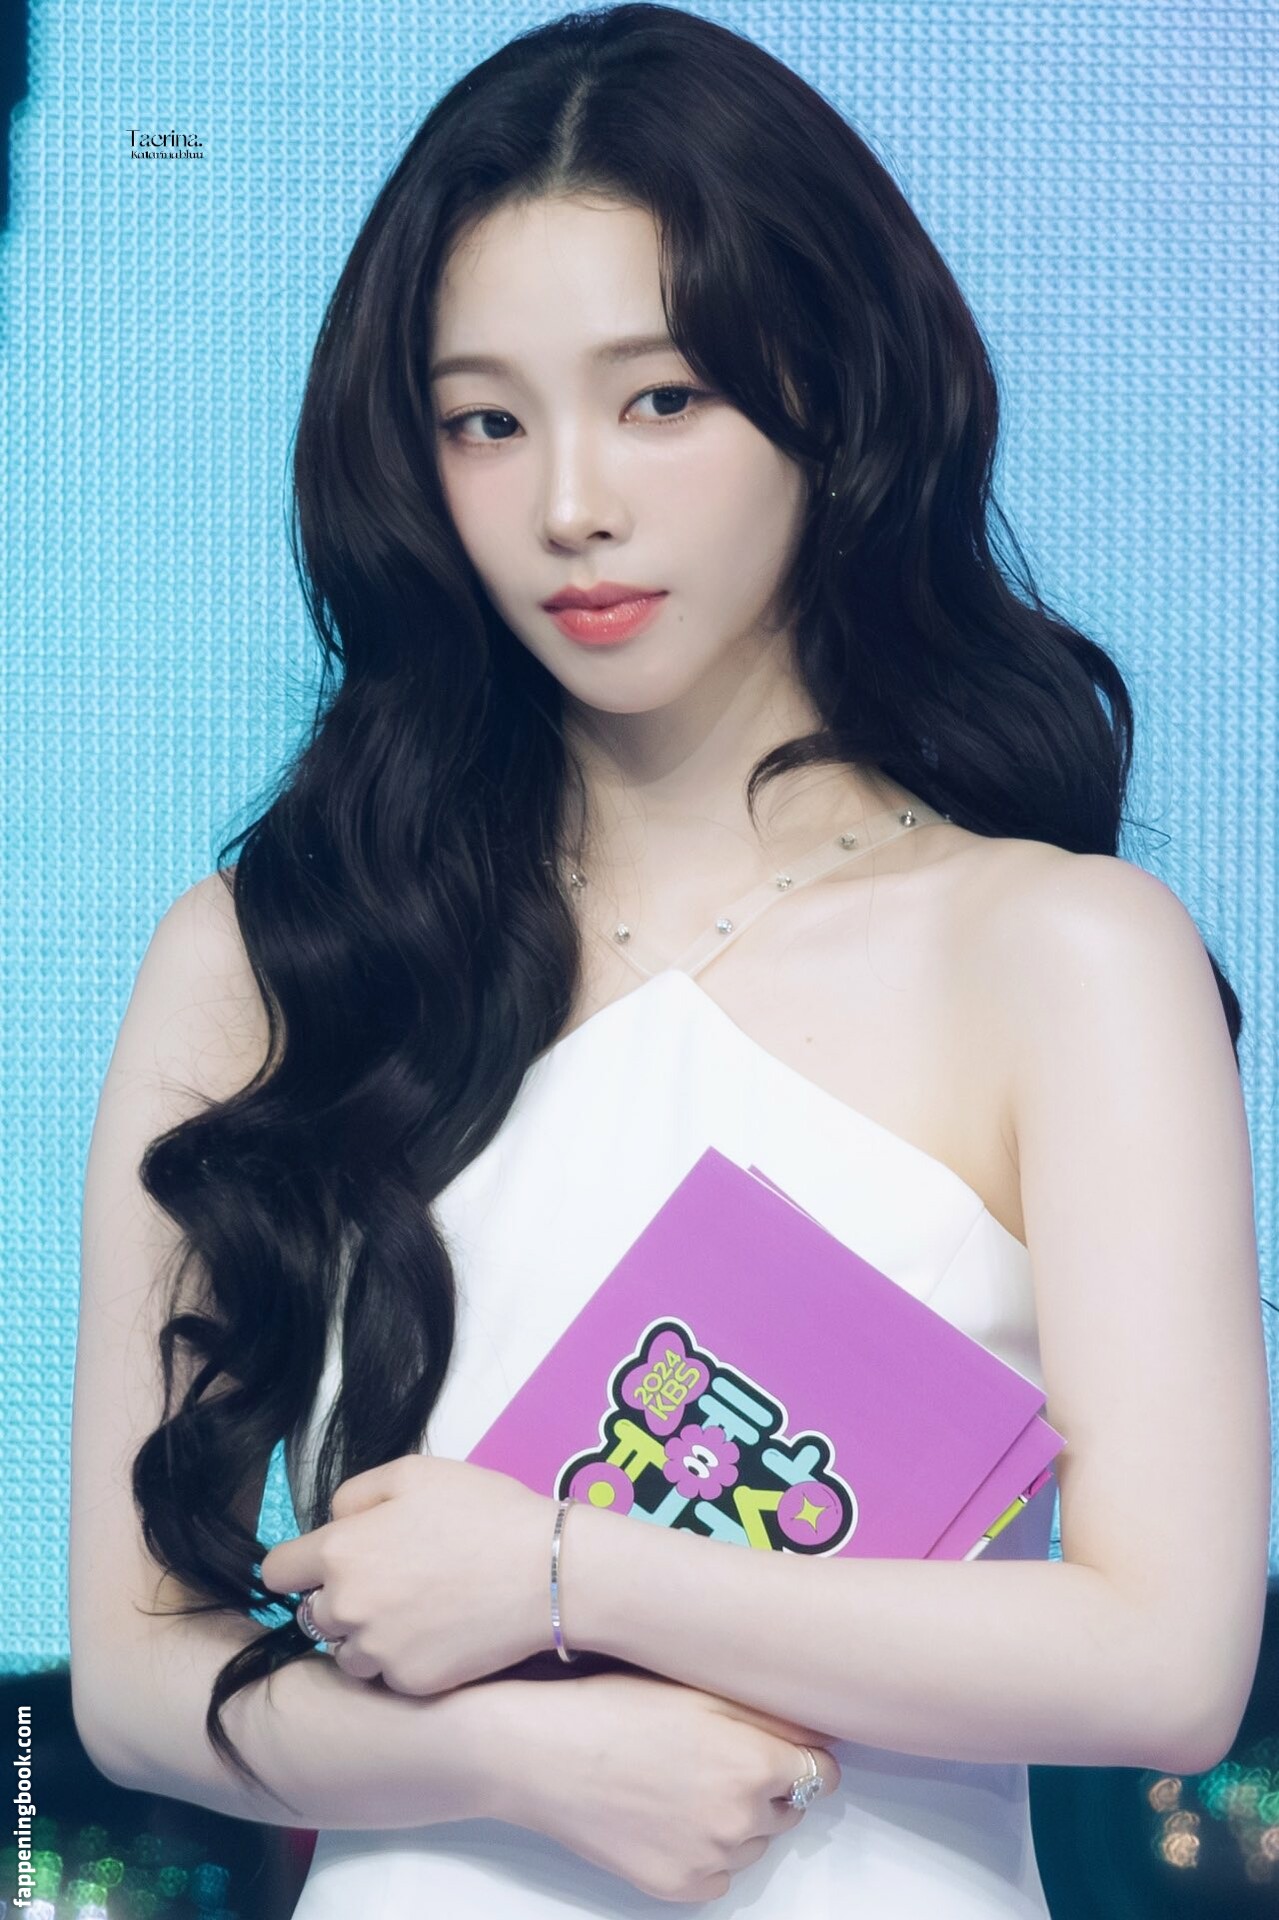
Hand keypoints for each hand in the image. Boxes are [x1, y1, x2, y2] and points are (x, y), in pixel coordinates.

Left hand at [259, 1454, 555, 1691]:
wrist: (547, 1571)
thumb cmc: (483, 1511)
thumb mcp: (414, 1472)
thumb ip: (355, 1495)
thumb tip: (333, 1523)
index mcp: (340, 1551)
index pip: (276, 1572)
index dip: (298, 1565)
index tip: (324, 1563)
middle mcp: (347, 1608)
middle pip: (312, 1615)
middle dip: (341, 1599)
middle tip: (392, 1581)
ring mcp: (377, 1653)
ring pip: (346, 1652)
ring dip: (366, 1636)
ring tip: (416, 1610)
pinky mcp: (409, 1685)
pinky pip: (387, 1676)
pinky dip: (403, 1660)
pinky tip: (439, 1633)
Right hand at [492, 1668, 841, 1904]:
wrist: (541, 1752)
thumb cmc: (615, 1707)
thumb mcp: (699, 1689)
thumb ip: (770, 1714)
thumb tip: (822, 1732)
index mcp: (753, 1764)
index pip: (821, 1774)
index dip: (801, 1756)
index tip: (778, 1746)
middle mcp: (740, 1820)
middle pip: (789, 1809)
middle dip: (767, 1786)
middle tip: (715, 1755)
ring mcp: (709, 1859)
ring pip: (754, 1843)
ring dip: (737, 1818)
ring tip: (685, 1781)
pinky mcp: (677, 1887)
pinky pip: (718, 1873)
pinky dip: (706, 1850)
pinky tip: (669, 1814)